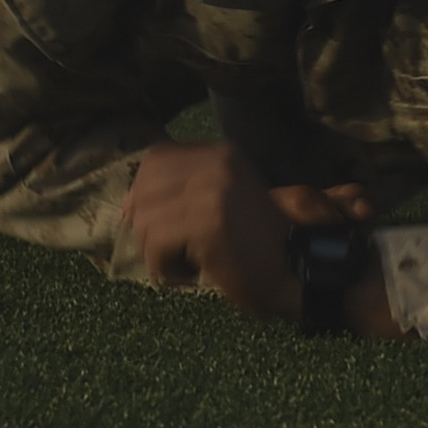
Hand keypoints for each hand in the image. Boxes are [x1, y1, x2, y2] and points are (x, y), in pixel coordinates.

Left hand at [124, 149, 398, 330]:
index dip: (144, 193)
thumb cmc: (257, 247)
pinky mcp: (209, 221)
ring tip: (189, 263)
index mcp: (220, 154)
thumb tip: (128, 204)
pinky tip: (193, 273)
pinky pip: (157, 245)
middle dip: (148, 226)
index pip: (155, 159)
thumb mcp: (223, 202)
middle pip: (143, 188)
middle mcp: (216, 162)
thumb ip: (185, 190)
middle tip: (175, 251)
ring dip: (159, 252)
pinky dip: (166, 268)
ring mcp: (213, 189)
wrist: (299, 272)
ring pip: (145, 220)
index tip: (155, 226)